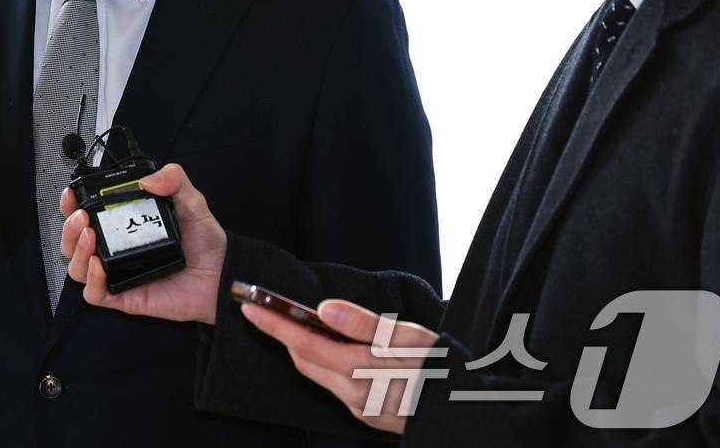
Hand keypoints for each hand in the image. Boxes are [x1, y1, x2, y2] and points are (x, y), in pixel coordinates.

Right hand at [59, 163, 226, 323]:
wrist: (223, 276)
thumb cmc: (206, 243)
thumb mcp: (192, 202)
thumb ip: (174, 181)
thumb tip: (148, 179)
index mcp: (125, 224)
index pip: (87, 213)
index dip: (71, 204)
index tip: (71, 194)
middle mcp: (117, 248)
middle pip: (73, 241)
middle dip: (68, 227)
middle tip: (81, 217)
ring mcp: (118, 273)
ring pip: (76, 267)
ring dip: (75, 250)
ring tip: (89, 236)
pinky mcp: (125, 296)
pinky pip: (94, 294)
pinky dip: (91, 280)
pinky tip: (99, 264)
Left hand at [242, 297, 440, 434]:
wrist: (470, 412)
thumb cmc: (443, 368)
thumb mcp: (410, 338)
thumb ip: (364, 324)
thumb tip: (324, 308)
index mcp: (360, 371)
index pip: (303, 344)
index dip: (274, 324)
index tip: (249, 305)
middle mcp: (353, 394)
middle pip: (304, 360)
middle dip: (279, 334)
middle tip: (262, 307)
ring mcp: (359, 408)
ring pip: (316, 373)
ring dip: (298, 348)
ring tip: (286, 321)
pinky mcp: (367, 414)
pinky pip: (332, 384)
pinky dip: (319, 362)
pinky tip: (322, 347)